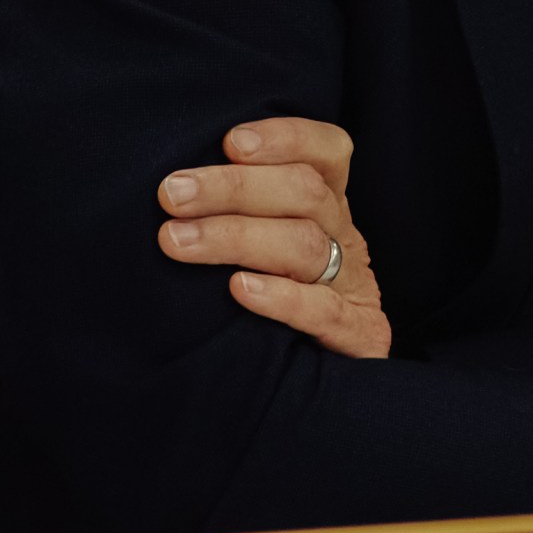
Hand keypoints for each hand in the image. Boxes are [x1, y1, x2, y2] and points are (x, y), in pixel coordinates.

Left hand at [155, 116, 390, 360]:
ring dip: (237, 237)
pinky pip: (325, 312)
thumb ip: (235, 212)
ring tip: (178, 242)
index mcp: (328, 207)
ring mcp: (356, 288)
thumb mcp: (259, 246)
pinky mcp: (361, 337)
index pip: (327, 152)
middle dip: (233, 188)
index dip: (285, 139)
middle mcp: (347, 239)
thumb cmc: (266, 305)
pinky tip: (238, 290)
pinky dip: (281, 297)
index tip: (230, 142)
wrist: (313, 393)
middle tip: (172, 195)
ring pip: (308, 246)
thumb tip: (174, 185)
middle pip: (305, 193)